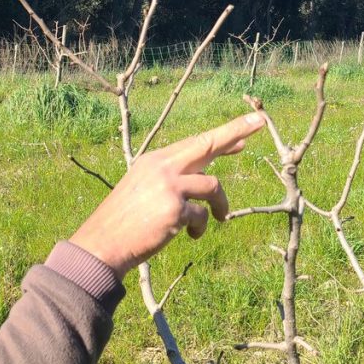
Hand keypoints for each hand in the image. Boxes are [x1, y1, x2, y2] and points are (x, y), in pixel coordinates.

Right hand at [69, 113, 265, 278]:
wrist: (103, 243)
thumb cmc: (125, 220)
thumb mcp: (144, 188)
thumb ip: (173, 179)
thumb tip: (209, 176)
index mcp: (155, 160)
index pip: (195, 143)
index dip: (224, 136)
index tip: (247, 129)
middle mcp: (163, 167)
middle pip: (207, 143)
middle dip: (236, 131)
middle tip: (260, 121)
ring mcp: (169, 187)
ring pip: (213, 185)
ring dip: (220, 205)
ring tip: (218, 218)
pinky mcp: (175, 210)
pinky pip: (203, 215)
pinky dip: (201, 227)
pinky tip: (189, 236)